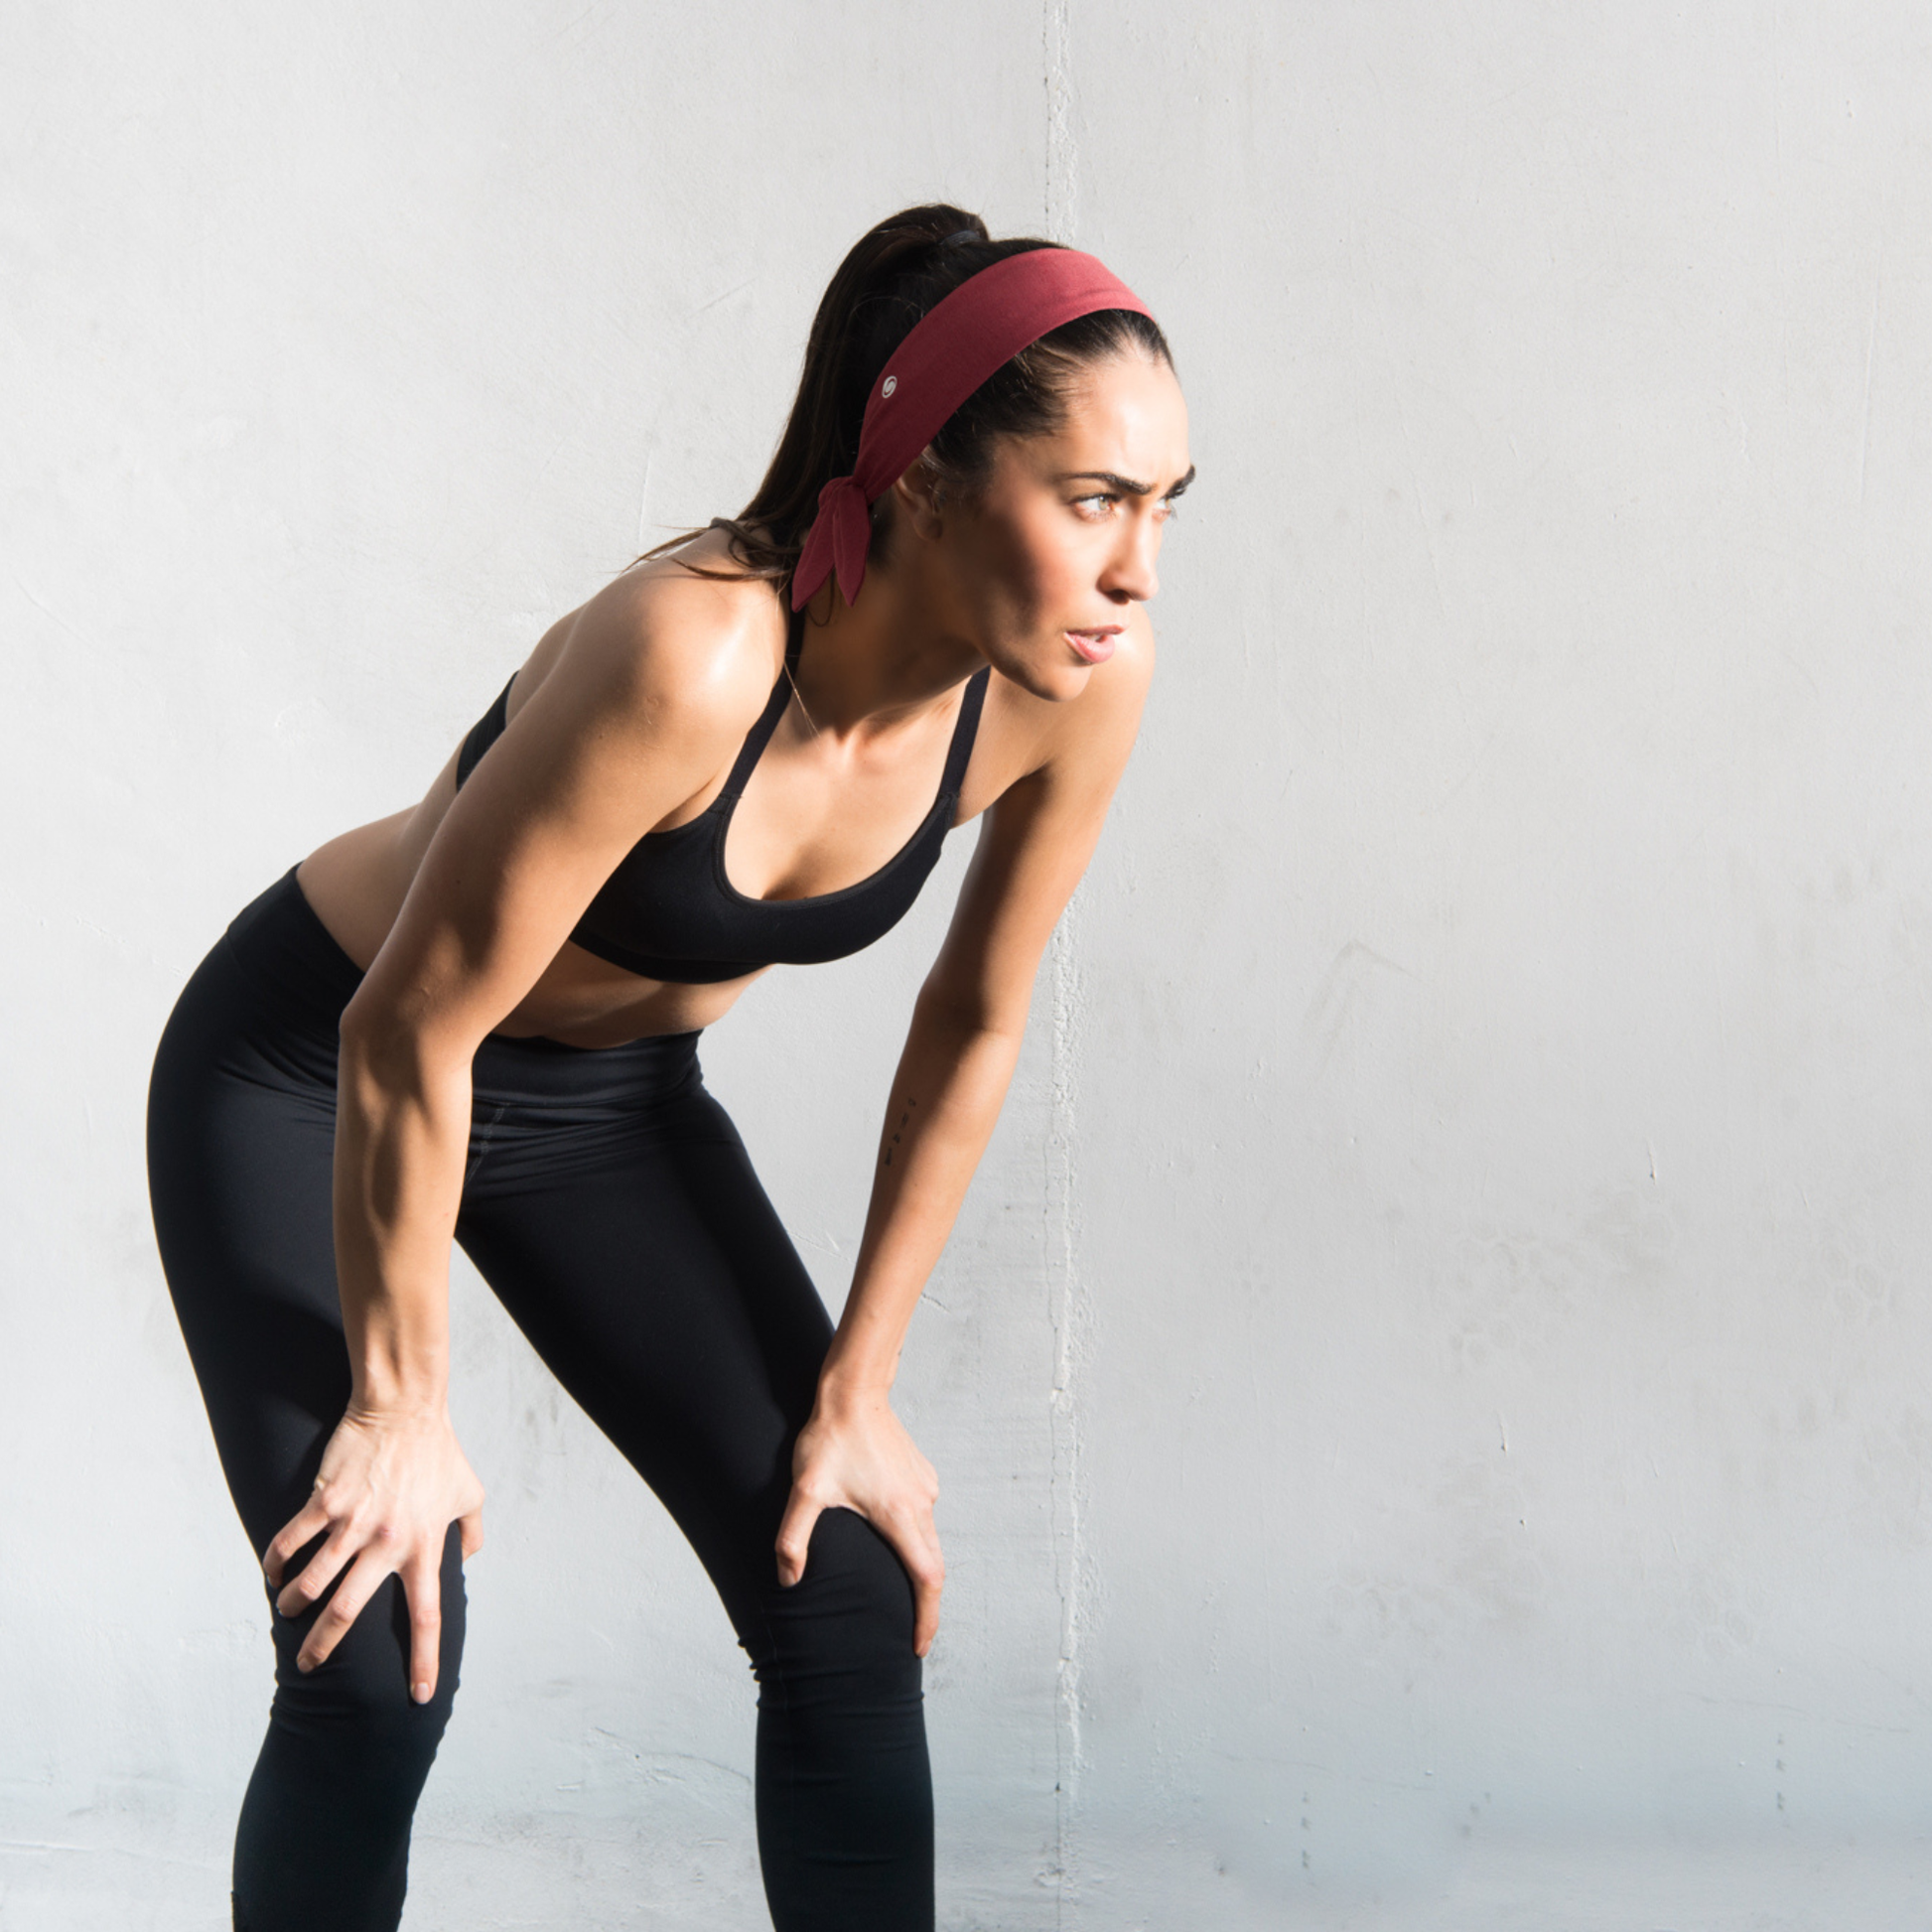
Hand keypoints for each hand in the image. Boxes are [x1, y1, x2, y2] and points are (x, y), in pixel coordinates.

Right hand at [262, 1407, 484, 1702]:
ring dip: (294, 1605)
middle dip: (323, 1648)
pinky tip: (274, 1574)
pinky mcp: (324, 1502)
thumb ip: (471, 1531)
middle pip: (347, 1613)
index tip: (418, 1697)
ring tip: (288, 1610)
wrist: (403, 1410)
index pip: (426, 1617)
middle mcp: (386, 1543)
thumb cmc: (438, 1452)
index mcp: (423, 1548)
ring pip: (311, 1583)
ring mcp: (352, 1523)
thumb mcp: (469, 1492)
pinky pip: (289, 1543)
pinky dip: (276, 1564)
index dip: (422, 1661)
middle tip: (310, 1666)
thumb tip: (468, 1558)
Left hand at [775, 1387, 943, 1656]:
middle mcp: (920, 1503)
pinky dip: (915, 1538)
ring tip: (900, 1589)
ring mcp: (925, 1487)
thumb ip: (793, 1539)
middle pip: (934, 1565)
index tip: (919, 1643)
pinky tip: (893, 1539)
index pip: (926, 1579)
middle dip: (925, 1602)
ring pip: (931, 1540)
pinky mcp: (921, 1475)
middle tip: (910, 1631)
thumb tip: (788, 1580)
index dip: (927, 1617)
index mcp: (899, 1515)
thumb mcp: (806, 1490)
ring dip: (919, 1567)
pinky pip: (924, 1516)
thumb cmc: (830, 1438)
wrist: (854, 1392)